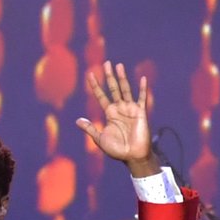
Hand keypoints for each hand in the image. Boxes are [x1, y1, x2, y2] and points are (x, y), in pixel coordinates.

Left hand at [76, 61, 157, 176]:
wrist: (133, 156)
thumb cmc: (117, 150)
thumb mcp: (100, 139)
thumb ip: (90, 128)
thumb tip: (77, 120)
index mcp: (110, 114)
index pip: (101, 96)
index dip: (95, 85)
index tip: (90, 74)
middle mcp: (120, 109)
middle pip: (113, 88)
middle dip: (109, 76)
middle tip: (106, 63)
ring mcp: (131, 109)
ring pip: (125, 90)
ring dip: (122, 78)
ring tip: (118, 65)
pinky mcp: (141, 113)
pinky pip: (142, 98)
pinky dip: (142, 89)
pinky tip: (142, 78)